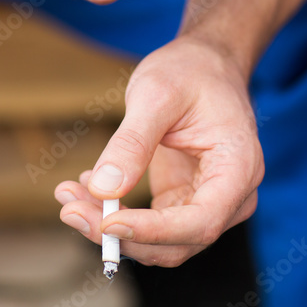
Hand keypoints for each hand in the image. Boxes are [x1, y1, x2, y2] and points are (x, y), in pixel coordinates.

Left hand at [53, 36, 263, 265]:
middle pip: (177, 242)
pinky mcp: (184, 203)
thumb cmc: (189, 71)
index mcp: (239, 168)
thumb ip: (133, 142)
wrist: (204, 64)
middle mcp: (231, 196)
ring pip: (159, 242)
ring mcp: (208, 204)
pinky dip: (114, 216)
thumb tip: (103, 189)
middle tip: (69, 208)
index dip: (153, 231)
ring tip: (68, 196)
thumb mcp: (156, 94)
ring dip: (111, 229)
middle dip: (121, 234)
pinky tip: (85, 189)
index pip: (201, 221)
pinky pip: (149, 225)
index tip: (106, 223)